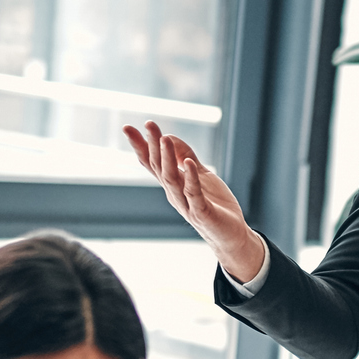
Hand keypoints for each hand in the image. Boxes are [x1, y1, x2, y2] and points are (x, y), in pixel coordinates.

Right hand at [124, 120, 266, 282]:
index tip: (128, 127)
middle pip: (159, 167)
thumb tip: (169, 137)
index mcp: (173, 184)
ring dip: (167, 159)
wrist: (230, 235)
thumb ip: (187, 155)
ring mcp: (186, 203)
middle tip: (149, 124)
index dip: (140, 146)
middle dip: (153, 145)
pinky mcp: (201, 212)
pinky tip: (189, 163)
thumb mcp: (201, 174)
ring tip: (164, 139)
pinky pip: (193, 193)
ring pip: (171, 179)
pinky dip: (191, 178)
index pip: (152, 163)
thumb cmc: (215, 204)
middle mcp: (174, 193)